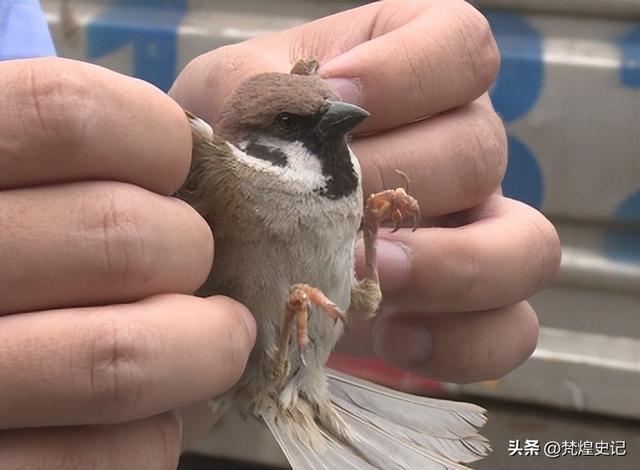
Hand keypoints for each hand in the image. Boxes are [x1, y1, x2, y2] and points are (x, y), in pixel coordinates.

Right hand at [0, 58, 254, 467]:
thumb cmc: (10, 240)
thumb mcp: (14, 168)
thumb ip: (86, 141)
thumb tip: (204, 133)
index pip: (71, 115)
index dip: (157, 139)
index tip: (171, 168)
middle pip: (120, 238)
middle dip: (188, 249)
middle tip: (185, 260)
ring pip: (125, 361)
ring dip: (205, 345)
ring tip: (214, 334)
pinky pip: (118, 454)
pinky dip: (159, 429)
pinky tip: (149, 407)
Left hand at [171, 0, 559, 383]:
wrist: (234, 235)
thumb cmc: (238, 152)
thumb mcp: (230, 103)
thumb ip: (261, 93)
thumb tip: (321, 114)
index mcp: (413, 74)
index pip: (462, 45)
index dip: (409, 71)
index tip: (339, 98)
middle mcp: (457, 145)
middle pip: (481, 151)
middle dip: (401, 186)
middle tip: (329, 214)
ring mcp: (473, 229)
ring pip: (528, 247)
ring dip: (450, 267)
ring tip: (371, 278)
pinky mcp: (466, 305)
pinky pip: (509, 330)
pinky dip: (462, 342)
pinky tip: (393, 337)